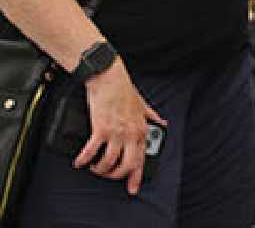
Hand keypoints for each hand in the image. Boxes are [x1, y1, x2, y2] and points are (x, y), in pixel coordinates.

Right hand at [78, 59, 165, 195]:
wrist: (109, 78)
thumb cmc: (124, 90)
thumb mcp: (143, 104)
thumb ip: (152, 115)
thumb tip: (162, 122)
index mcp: (141, 129)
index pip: (141, 158)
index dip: (136, 176)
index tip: (132, 188)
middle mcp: (131, 133)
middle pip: (126, 165)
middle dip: (115, 175)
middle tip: (107, 175)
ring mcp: (116, 132)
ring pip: (108, 162)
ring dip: (98, 169)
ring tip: (93, 166)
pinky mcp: (101, 129)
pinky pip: (91, 152)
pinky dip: (84, 160)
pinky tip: (80, 161)